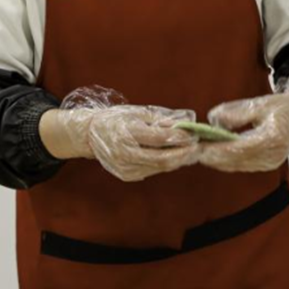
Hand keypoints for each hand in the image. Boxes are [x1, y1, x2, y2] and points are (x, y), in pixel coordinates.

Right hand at [42, 87, 199, 181]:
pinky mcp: (127, 175)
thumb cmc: (117, 119)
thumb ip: (161, 120)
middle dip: (183, 154)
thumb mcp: (137, 113)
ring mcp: (125, 166)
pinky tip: (176, 157)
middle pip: (162, 159)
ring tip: (191, 152)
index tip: (194, 135)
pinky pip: (152, 170)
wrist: (90, 134)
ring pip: (159, 167)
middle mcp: (125, 152)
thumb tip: (186, 124)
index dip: (180, 138)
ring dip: (178, 160)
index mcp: (127, 133)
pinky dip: (166, 164)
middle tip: (197, 148)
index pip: (160, 139)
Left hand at [199, 78, 288, 172]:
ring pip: (237, 165)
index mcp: (274, 138)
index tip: (200, 147)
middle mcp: (274, 155)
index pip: (240, 148)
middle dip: (213, 157)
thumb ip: (237, 112)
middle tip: (193, 150)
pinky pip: (242, 165)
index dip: (218, 150)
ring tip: (199, 151)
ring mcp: (271, 162)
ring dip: (217, 160)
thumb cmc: (283, 106)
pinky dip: (226, 160)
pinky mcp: (267, 164)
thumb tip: (214, 120)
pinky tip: (213, 153)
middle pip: (237, 160)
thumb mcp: (260, 103)